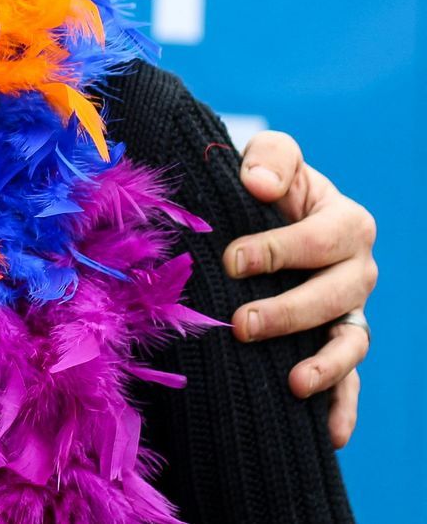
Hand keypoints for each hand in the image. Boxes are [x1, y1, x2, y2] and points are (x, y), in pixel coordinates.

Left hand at [224, 130, 375, 447]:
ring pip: (351, 341)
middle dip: (291, 311)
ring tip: (293, 383)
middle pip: (338, 295)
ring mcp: (351, 310)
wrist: (262, 211)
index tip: (233, 262)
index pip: (322, 239)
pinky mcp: (337, 343)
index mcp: (346, 222)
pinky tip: (328, 433)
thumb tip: (259, 183)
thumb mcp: (271, 157)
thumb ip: (270, 158)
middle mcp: (357, 270)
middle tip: (242, 323)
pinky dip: (343, 406)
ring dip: (326, 365)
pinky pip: (350, 381)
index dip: (280, 250)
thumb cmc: (265, 183)